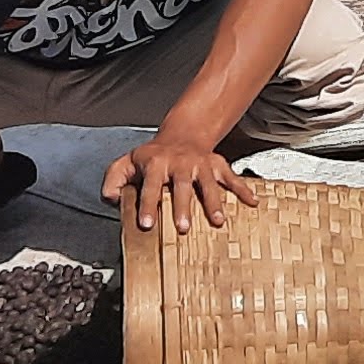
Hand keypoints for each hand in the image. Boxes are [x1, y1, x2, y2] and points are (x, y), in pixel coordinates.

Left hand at [106, 130, 259, 237]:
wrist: (181, 135)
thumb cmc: (152, 157)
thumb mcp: (127, 163)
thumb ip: (114, 180)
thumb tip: (110, 199)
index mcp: (156, 164)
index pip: (150, 187)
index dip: (148, 205)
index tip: (147, 224)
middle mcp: (179, 164)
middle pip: (182, 186)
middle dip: (183, 207)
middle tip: (183, 228)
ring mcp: (200, 164)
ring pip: (208, 184)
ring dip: (213, 202)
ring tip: (218, 221)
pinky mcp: (216, 165)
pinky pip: (231, 177)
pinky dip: (243, 190)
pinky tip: (253, 203)